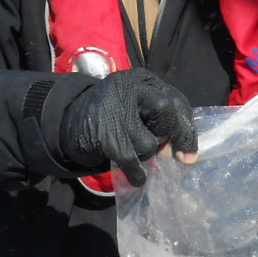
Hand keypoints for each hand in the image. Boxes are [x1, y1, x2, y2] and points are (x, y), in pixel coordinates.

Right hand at [60, 69, 197, 186]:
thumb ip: (162, 122)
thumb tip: (187, 158)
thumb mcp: (137, 108)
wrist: (67, 124)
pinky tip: (136, 177)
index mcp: (141, 79)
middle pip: (167, 112)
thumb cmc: (112, 117)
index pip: (176, 100)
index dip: (186, 129)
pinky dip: (137, 174)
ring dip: (145, 155)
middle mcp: (128, 87)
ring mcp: (115, 110)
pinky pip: (133, 160)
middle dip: (167, 136)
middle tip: (158, 147)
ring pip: (150, 142)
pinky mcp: (106, 135)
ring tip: (130, 149)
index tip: (189, 154)